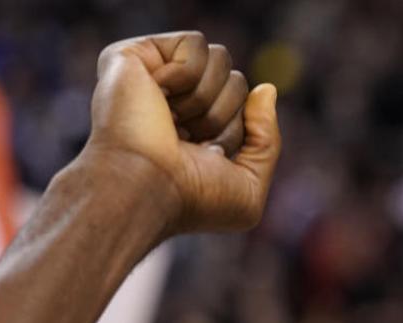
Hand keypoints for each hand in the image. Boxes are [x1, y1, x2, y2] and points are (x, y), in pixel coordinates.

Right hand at [82, 31, 279, 234]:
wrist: (146, 188)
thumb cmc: (191, 199)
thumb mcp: (249, 187)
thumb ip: (267, 140)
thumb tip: (267, 89)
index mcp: (195, 131)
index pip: (246, 108)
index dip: (236, 133)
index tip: (206, 158)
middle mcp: (174, 103)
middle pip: (237, 81)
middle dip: (224, 115)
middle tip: (189, 140)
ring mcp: (153, 78)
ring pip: (221, 58)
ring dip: (207, 98)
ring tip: (173, 121)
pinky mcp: (135, 56)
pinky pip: (196, 44)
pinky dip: (187, 74)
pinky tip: (158, 94)